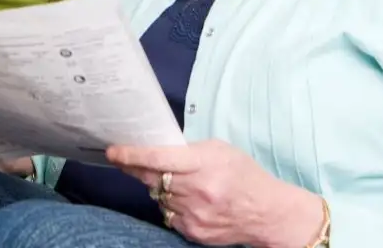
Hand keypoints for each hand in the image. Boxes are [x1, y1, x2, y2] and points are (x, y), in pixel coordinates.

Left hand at [107, 140, 325, 247]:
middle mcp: (195, 191)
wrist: (269, 214)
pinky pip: (168, 215)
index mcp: (202, 165)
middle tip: (124, 160)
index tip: (113, 152)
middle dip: (136, 168)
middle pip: (151, 179)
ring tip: (178, 183)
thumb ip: (188, 150)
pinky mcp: (193, 232)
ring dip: (160, 188)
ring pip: (158, 197)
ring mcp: (193, 215)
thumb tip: (158, 152)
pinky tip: (187, 200)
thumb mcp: (220, 150)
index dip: (131, 155)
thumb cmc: (245, 175)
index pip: (157, 159)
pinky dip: (172, 206)